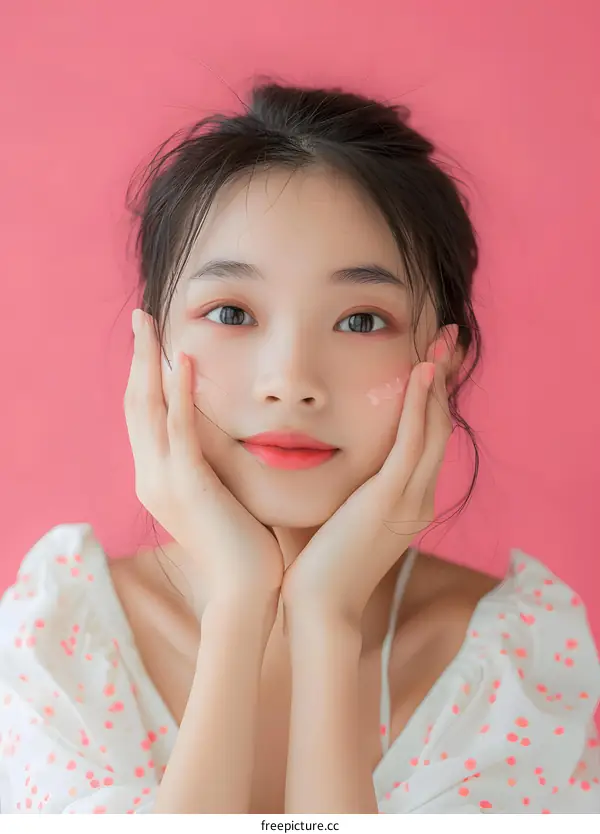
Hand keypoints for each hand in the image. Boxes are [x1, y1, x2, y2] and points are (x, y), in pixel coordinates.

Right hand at [124, 309, 283, 607]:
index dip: (142, 375)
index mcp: (157, 479)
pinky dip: (178, 393)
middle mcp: (150, 476)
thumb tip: (229, 436)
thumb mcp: (221, 495)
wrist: (246, 589)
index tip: (149, 341)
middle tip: (141, 317)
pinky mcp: (188, 485)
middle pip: (135, 404)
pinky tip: (182, 361)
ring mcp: (164, 481)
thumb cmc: (243, 544)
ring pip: (147, 408)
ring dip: (148, 362)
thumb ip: (214, 464)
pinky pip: (179, 430)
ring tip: (150, 323)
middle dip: (137, 358)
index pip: (143, 416)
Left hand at [281, 349, 453, 626]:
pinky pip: (413, 442)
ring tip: (439, 342)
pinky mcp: (391, 499)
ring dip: (436, 383)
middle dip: (443, 380)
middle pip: (441, 426)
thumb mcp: (340, 515)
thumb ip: (344, 485)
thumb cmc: (317, 564)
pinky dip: (419, 406)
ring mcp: (409, 499)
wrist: (318, 607)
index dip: (432, 397)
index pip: (428, 439)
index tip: (428, 361)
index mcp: (407, 500)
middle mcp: (418, 497)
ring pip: (435, 428)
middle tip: (445, 339)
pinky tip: (419, 374)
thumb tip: (319, 451)